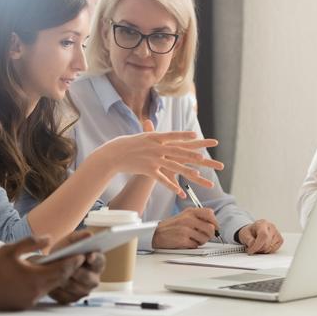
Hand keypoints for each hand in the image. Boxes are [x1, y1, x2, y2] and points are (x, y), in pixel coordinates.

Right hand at [0, 236, 83, 310]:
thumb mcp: (10, 249)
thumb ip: (31, 242)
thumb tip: (48, 238)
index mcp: (34, 278)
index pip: (61, 269)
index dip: (73, 261)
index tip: (82, 254)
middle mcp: (35, 293)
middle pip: (59, 280)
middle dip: (69, 269)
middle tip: (78, 259)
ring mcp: (29, 301)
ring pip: (50, 287)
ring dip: (58, 277)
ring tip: (64, 265)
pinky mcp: (22, 306)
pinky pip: (40, 293)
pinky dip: (46, 284)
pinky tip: (44, 276)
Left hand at [47, 231, 105, 303]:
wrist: (51, 265)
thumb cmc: (64, 251)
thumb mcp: (70, 241)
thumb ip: (79, 237)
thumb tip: (89, 235)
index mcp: (97, 262)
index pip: (100, 261)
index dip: (95, 259)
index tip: (88, 256)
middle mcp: (94, 279)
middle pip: (89, 278)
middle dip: (77, 272)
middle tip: (68, 267)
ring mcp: (84, 291)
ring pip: (77, 289)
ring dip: (66, 281)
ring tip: (57, 274)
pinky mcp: (72, 299)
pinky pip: (67, 297)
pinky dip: (59, 291)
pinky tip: (52, 283)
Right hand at [99, 121, 223, 198]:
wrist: (113, 154)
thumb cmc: (125, 144)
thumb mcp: (140, 136)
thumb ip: (149, 132)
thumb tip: (153, 124)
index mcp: (154, 137)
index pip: (172, 136)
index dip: (184, 136)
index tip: (196, 136)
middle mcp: (155, 147)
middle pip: (177, 151)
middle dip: (190, 154)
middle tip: (203, 157)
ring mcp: (152, 159)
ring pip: (173, 165)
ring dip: (186, 170)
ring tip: (197, 174)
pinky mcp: (148, 170)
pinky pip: (162, 179)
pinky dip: (171, 186)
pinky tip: (180, 192)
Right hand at [152, 208, 219, 248]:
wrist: (157, 234)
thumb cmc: (172, 226)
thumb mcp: (184, 216)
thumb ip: (198, 216)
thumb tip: (213, 222)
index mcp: (190, 212)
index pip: (210, 214)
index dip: (215, 222)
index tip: (214, 227)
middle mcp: (188, 219)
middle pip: (210, 228)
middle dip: (210, 235)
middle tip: (204, 236)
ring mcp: (185, 229)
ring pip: (205, 238)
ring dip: (201, 241)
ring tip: (193, 239)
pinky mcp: (183, 239)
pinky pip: (196, 245)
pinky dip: (193, 245)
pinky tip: (187, 242)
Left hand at [238, 220, 283, 253]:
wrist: (253, 231)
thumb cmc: (250, 232)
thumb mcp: (244, 234)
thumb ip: (248, 239)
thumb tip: (252, 244)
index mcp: (262, 223)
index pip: (263, 235)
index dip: (257, 245)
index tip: (251, 251)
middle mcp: (271, 227)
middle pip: (267, 243)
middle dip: (258, 249)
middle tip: (252, 248)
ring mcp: (277, 233)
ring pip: (271, 248)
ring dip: (262, 250)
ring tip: (257, 246)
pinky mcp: (280, 240)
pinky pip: (274, 249)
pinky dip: (268, 251)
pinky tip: (263, 246)